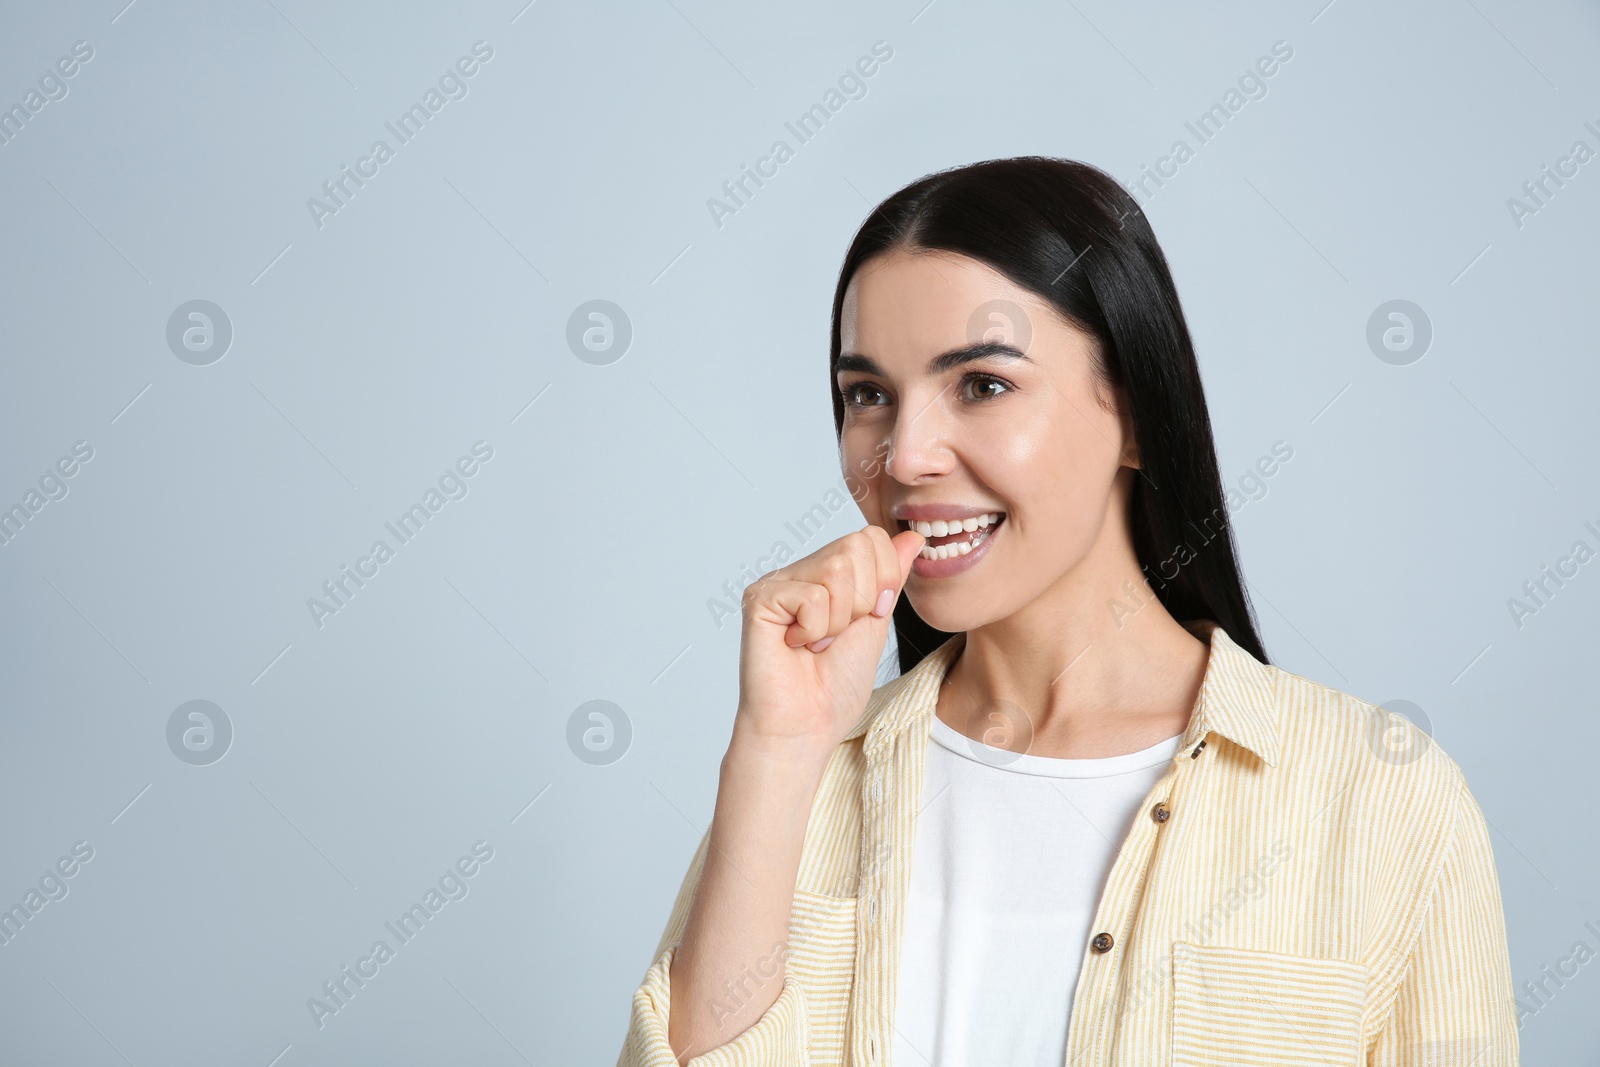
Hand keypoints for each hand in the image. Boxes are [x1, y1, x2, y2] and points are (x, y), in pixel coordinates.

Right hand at [732, 523, 924, 761]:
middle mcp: (800, 571)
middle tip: (838, 635)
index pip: (870, 538)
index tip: (868, 619)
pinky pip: (811, 595)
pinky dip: (815, 630)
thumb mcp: (876, 623)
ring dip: (839, 620)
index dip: (884, 580)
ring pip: (836, 569)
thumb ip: (890, 577)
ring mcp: (777, 583)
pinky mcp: (760, 599)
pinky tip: (795, 646)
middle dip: (864, 601)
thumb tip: (912, 536)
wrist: (806, 726)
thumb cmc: (835, 686)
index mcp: (826, 574)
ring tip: (817, 643)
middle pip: (856, 546)